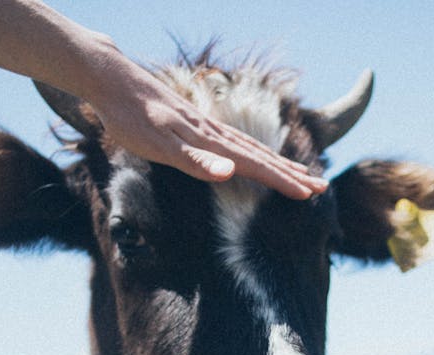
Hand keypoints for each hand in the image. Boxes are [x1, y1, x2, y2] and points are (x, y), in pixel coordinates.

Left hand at [82, 47, 327, 199]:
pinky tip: (253, 155)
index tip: (310, 195)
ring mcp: (204, 127)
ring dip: (277, 163)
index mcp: (209, 142)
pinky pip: (235, 142)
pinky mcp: (194, 124)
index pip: (256, 166)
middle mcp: (213, 133)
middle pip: (261, 157)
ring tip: (300, 173)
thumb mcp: (157, 145)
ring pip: (250, 149)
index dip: (283, 181)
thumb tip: (231, 172)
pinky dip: (253, 153)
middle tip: (322, 188)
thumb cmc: (129, 117)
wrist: (110, 79)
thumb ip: (194, 161)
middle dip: (291, 174)